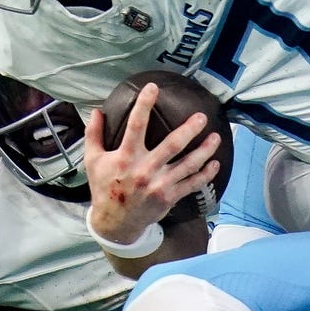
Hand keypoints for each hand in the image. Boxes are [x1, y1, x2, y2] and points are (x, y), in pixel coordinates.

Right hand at [84, 83, 222, 245]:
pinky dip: (206, 174)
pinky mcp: (170, 197)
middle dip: (189, 130)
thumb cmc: (104, 187)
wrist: (115, 223)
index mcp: (126, 157)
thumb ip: (94, 135)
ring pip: (188, 165)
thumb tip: (96, 110)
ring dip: (205, 151)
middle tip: (202, 116)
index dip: (144, 105)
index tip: (153, 87)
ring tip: (216, 137)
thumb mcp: (93, 161)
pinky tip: (215, 163)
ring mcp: (160, 184)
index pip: (136, 125)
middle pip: (172, 145)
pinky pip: (192, 184)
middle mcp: (145, 170)